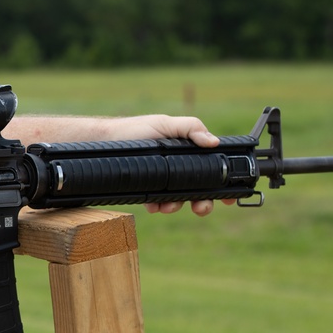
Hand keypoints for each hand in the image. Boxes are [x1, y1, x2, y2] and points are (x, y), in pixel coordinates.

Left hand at [105, 114, 235, 215]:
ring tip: (168, 205)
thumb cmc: (134, 130)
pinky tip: (153, 205)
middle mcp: (177, 169)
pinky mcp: (146, 191)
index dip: (220, 184)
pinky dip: (158, 207)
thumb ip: (190, 128)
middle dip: (203, 203)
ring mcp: (162, 181)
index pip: (209, 170)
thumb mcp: (164, 124)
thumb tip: (214, 142)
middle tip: (200, 208)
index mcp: (186, 153)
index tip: (229, 197)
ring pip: (179, 200)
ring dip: (177, 206)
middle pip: (198, 191)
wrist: (103, 142)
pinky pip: (157, 204)